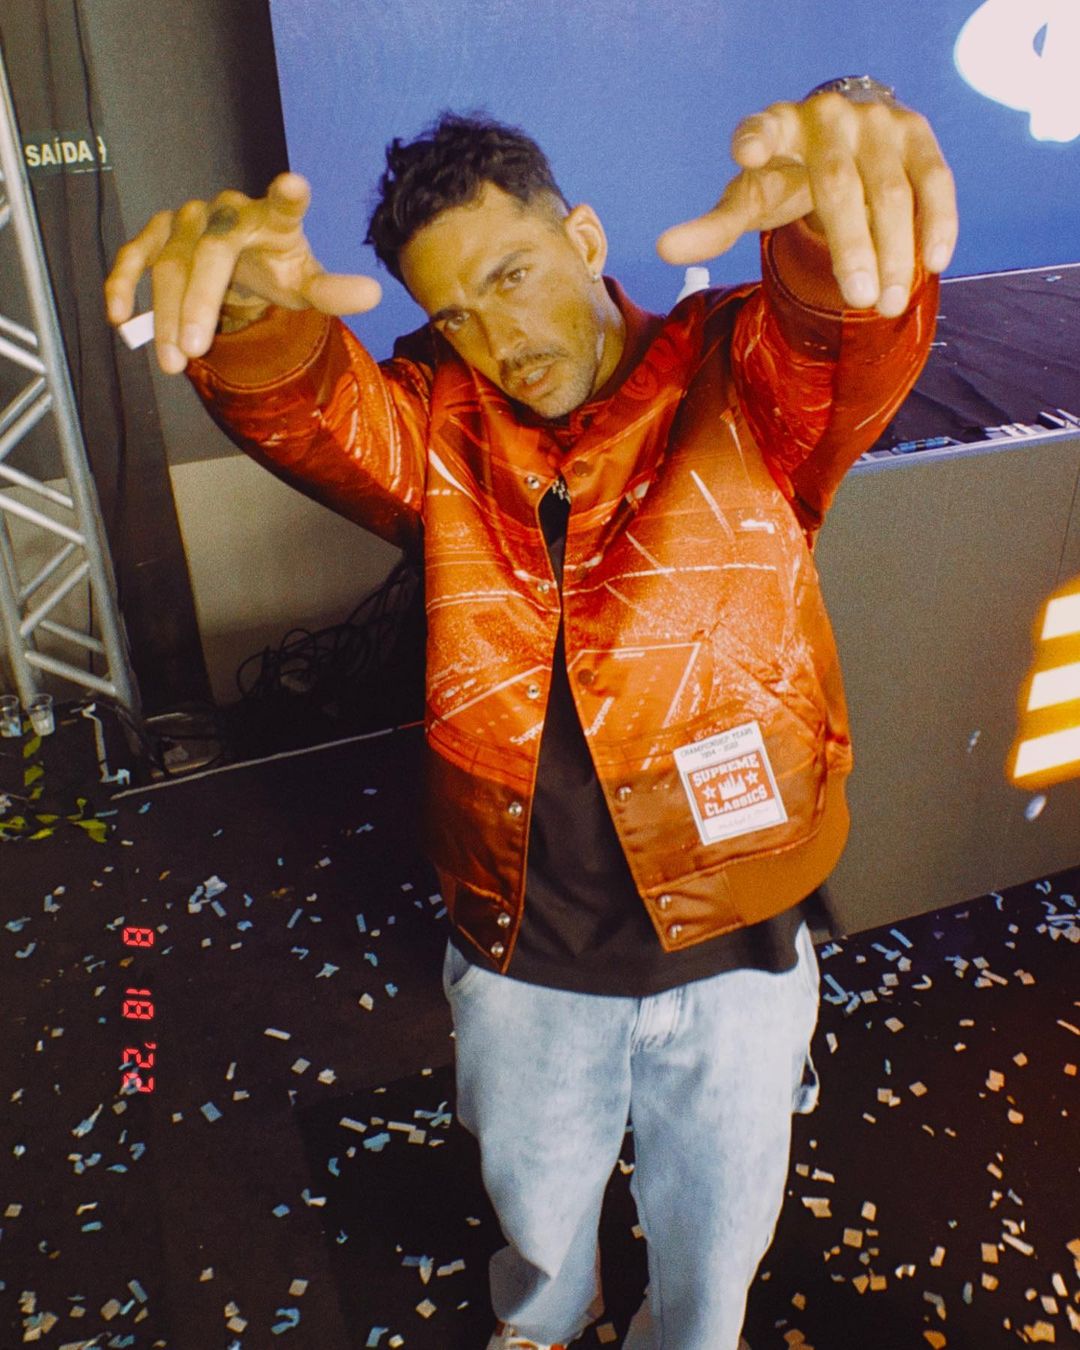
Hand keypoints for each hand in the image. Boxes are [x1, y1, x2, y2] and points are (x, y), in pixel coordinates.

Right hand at [104, 173, 381, 372]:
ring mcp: (188, 220)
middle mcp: (227, 211)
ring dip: (165, 315)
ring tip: (175, 363)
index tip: (295, 185)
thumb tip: (374, 295)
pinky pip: (133, 256)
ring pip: (169, 265)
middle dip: (198, 303)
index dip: (288, 196)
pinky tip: (120, 318)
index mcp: (272, 218)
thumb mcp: (306, 284)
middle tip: (196, 349)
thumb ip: (333, 292)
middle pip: (209, 255)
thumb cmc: (276, 267)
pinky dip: (123, 284)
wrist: (241, 259)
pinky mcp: (157, 234)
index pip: (284, 206)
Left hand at [656, 93, 957, 317]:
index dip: (754, 137)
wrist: (844, 134)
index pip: (761, 128)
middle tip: (858, 301)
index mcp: (777, 127)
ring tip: (887, 305)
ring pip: (891, 192)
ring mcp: (878, 124)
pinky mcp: (918, 135)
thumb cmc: (786, 173)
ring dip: (893, 251)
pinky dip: (937, 222)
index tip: (745, 152)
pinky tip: (933, 263)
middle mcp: (829, 118)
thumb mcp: (750, 198)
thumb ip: (714, 227)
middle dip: (851, 246)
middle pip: (840, 186)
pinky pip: (934, 182)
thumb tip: (663, 250)